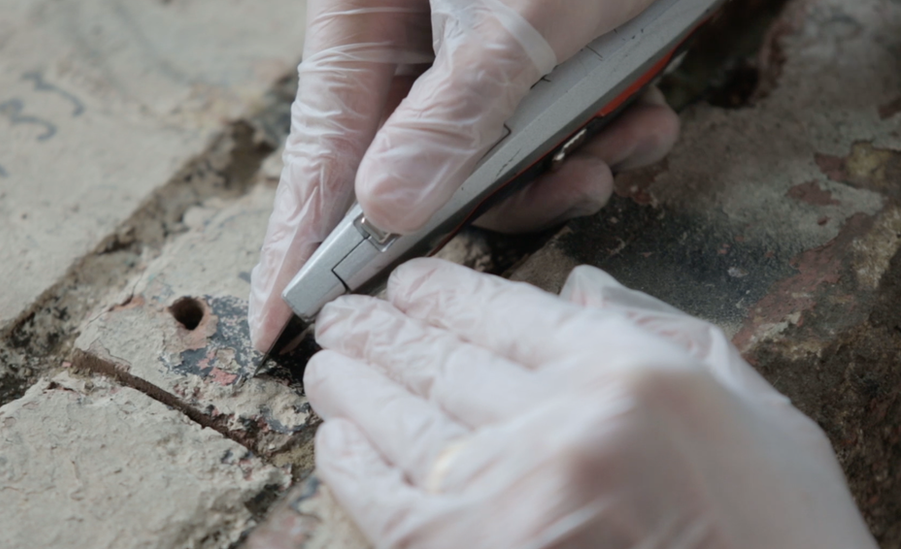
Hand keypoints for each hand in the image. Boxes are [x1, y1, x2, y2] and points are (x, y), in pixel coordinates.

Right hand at [248, 0, 679, 351]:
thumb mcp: (515, 18)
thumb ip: (453, 112)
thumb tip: (385, 210)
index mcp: (363, 26)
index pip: (316, 162)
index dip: (293, 251)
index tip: (274, 327)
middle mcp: (406, 51)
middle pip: (409, 174)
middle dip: (488, 206)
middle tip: (548, 207)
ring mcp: (465, 61)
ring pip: (485, 164)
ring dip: (559, 176)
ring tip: (614, 155)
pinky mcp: (524, 66)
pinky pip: (537, 135)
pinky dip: (594, 141)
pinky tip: (640, 119)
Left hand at [305, 258, 876, 548]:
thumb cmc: (775, 529)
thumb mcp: (751, 409)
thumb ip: (658, 331)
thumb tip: (577, 289)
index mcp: (625, 374)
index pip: (502, 311)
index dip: (441, 291)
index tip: (408, 283)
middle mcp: (556, 427)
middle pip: (439, 358)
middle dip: (379, 329)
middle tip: (344, 314)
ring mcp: (505, 499)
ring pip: (400, 418)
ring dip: (352, 384)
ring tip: (329, 362)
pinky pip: (385, 500)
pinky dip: (350, 462)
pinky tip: (338, 436)